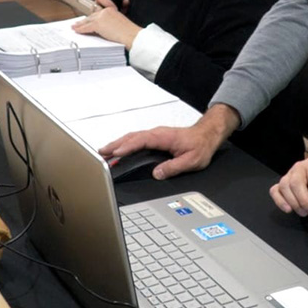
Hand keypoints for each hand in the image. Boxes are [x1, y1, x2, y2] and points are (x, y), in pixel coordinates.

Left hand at [71, 0, 140, 47]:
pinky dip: (80, 29)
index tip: (91, 8)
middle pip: (92, 15)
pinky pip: (86, 27)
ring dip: (80, 24)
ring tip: (74, 26)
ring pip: (88, 20)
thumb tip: (105, 28)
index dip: (95, 8)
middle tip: (78, 22)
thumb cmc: (130, 32)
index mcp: (113, 9)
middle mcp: (106, 11)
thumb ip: (113, 22)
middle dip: (85, 19)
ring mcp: (101, 16)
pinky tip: (76, 31)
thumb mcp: (122, 23)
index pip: (101, 7)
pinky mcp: (98, 24)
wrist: (131, 36)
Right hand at [99, 103, 239, 179]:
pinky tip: (118, 151)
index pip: (141, 141)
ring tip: (104, 153)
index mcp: (164, 137)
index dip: (127, 147)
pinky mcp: (154, 138)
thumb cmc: (201, 145)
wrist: (207, 135)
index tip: (115, 153)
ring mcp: (154, 135)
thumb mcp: (192, 160)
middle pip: (131, 138)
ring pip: (132, 138)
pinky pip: (135, 140)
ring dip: (117, 144)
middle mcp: (157, 134)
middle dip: (115, 145)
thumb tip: (157, 173)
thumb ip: (173, 167)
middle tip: (100, 153)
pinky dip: (124, 144)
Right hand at [270, 158, 307, 221]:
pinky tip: (289, 210)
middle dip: (305, 202)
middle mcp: (299, 167)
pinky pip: (275, 191)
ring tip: (304, 213)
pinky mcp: (281, 184)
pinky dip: (280, 201)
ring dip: (294, 203)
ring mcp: (288, 174)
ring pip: (284, 186)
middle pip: (296, 183)